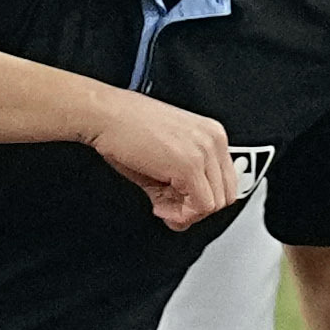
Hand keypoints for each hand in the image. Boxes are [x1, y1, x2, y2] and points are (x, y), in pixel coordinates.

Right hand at [85, 91, 239, 230]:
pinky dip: (180, 215)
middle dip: (195, 209)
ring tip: (161, 204)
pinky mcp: (189, 165)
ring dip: (186, 213)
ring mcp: (204, 151)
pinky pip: (200, 206)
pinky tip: (159, 205)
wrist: (104, 114)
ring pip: (214, 204)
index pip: (225, 182)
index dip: (202, 200)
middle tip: (168, 207)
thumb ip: (182, 185)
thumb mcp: (165, 157)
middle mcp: (213, 140)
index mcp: (212, 134)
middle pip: (224, 196)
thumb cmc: (126, 128)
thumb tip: (184, 215)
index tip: (178, 202)